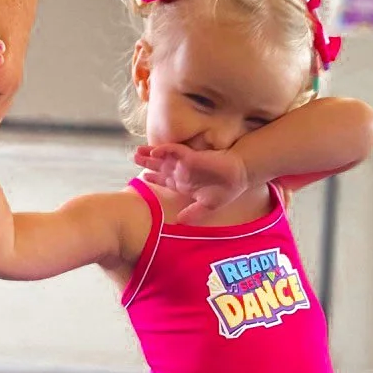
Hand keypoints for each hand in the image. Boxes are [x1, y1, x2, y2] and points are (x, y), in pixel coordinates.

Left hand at [134, 142, 250, 223]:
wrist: (238, 177)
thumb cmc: (225, 190)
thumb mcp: (207, 206)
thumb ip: (192, 213)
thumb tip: (179, 222)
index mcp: (185, 183)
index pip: (165, 180)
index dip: (153, 179)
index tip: (142, 178)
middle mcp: (183, 172)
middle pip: (160, 166)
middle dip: (146, 163)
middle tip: (133, 158)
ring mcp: (185, 163)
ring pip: (164, 157)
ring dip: (150, 154)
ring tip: (137, 152)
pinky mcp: (191, 156)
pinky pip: (175, 150)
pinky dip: (164, 150)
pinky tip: (154, 151)